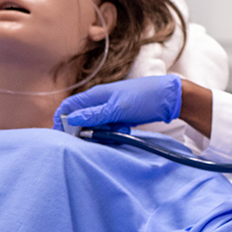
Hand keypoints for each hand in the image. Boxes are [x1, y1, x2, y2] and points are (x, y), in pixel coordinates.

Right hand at [53, 75, 181, 130]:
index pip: (68, 107)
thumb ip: (94, 114)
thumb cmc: (143, 98)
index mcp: (95, 95)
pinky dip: (114, 132)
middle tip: (98, 136)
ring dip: (103, 132)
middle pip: (81, 119)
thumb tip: (70, 120)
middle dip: (87, 130)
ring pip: (96, 126)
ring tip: (118, 130)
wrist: (170, 98)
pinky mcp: (120, 117)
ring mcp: (110, 109)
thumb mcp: (117, 108)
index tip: (65, 137)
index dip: (62, 121)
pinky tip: (125, 130)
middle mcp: (99, 101)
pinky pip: (109, 128)